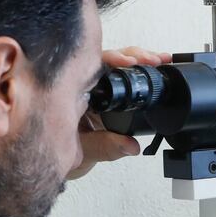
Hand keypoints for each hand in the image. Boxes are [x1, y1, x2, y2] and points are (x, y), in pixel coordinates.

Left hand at [67, 47, 171, 179]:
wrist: (57, 161)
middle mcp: (84, 85)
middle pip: (109, 59)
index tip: (128, 63)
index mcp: (73, 91)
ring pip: (118, 63)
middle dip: (133, 56)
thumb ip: (106, 147)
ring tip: (159, 60)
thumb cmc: (59, 151)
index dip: (113, 59)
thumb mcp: (83, 152)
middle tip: (152, 60)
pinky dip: (141, 70)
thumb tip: (131, 144)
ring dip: (139, 59)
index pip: (93, 66)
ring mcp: (96, 87)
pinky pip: (124, 75)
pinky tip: (156, 66)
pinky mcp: (107, 92)